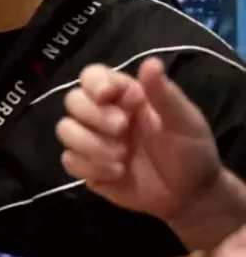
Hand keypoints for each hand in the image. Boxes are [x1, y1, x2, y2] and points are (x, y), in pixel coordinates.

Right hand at [56, 57, 221, 222]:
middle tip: (122, 130)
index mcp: (125, 96)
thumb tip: (151, 62)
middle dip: (94, 117)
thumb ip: (164, 93)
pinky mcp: (87, 167)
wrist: (189, 194)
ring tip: (121, 159)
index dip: (93, 83)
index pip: (92, 76)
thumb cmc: (191, 150)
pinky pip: (69, 160)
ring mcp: (92, 140)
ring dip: (91, 145)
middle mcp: (102, 114)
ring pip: (65, 130)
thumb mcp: (184, 120)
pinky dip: (91, 167)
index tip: (108, 96)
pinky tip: (116, 174)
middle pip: (72, 101)